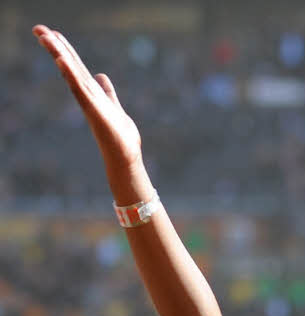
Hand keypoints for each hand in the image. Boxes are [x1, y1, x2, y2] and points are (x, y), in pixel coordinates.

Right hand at [33, 25, 147, 189]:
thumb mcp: (114, 107)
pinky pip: (80, 90)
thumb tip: (101, 76)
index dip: (64, 49)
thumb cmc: (120, 136)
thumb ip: (107, 92)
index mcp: (91, 92)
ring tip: (46, 37)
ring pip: (72, 74)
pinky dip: (71, 76)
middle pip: (69, 66)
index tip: (51, 32)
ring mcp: (89, 103)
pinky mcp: (94, 112)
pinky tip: (62, 62)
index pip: (75, 66)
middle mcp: (87, 95)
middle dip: (55, 47)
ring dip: (59, 55)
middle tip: (37, 28)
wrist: (125, 156)